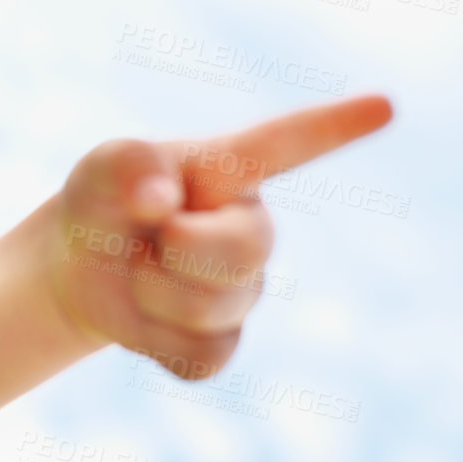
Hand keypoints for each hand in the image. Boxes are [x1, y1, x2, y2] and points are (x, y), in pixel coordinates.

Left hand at [46, 95, 393, 379]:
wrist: (79, 265)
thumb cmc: (105, 199)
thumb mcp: (101, 166)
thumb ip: (127, 164)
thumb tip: (160, 200)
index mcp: (231, 170)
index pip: (291, 143)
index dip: (335, 126)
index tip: (384, 104)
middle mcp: (251, 227)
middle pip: (245, 250)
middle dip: (181, 249)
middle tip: (149, 236)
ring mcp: (244, 289)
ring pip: (213, 310)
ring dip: (153, 292)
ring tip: (138, 269)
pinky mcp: (221, 343)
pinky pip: (201, 357)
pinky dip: (156, 342)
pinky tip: (148, 317)